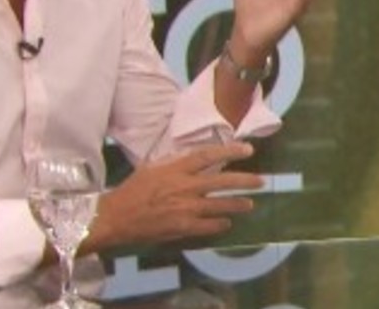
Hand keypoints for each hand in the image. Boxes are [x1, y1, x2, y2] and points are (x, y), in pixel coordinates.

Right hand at [84, 143, 263, 249]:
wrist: (117, 217)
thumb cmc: (132, 190)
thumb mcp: (151, 168)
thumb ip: (173, 164)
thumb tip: (193, 160)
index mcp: (176, 169)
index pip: (208, 156)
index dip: (230, 152)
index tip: (248, 150)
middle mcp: (185, 187)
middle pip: (222, 181)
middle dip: (244, 180)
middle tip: (261, 181)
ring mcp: (186, 209)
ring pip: (221, 205)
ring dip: (238, 204)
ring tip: (249, 204)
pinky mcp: (184, 228)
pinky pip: (210, 226)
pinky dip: (220, 224)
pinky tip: (227, 223)